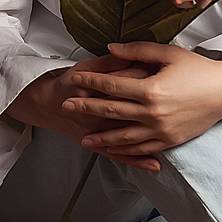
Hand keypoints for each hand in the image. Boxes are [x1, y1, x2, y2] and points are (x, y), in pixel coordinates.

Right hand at [30, 55, 162, 171]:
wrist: (46, 104)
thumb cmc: (68, 83)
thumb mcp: (86, 66)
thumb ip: (109, 61)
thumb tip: (131, 56)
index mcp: (97, 90)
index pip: (127, 84)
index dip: (146, 79)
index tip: (163, 74)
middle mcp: (100, 115)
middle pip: (132, 112)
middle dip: (154, 107)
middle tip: (172, 100)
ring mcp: (100, 134)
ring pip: (129, 138)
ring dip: (152, 137)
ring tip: (175, 133)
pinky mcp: (100, 146)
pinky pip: (122, 156)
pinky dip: (139, 161)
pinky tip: (156, 164)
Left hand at [60, 43, 221, 161]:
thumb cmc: (198, 69)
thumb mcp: (168, 53)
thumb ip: (137, 50)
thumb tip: (110, 48)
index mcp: (151, 89)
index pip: (112, 86)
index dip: (90, 82)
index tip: (74, 80)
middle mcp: (153, 113)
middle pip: (111, 112)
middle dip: (86, 109)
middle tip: (66, 107)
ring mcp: (161, 130)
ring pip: (123, 138)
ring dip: (101, 138)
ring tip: (83, 138)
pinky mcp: (169, 142)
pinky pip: (140, 149)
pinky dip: (123, 151)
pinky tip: (111, 150)